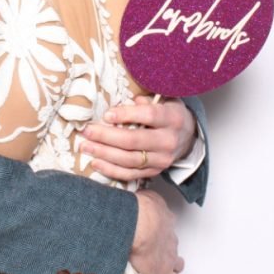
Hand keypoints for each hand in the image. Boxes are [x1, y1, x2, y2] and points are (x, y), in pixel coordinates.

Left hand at [80, 96, 195, 181]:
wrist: (188, 138)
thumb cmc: (169, 113)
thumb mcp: (165, 99)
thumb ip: (146, 99)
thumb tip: (125, 101)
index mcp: (172, 118)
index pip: (148, 116)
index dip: (126, 115)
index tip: (106, 114)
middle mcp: (168, 141)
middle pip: (134, 141)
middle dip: (107, 136)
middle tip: (87, 131)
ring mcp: (162, 160)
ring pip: (129, 160)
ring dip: (104, 154)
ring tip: (85, 146)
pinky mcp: (154, 172)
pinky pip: (130, 175)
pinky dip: (111, 170)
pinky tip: (95, 163)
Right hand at [130, 189, 183, 273]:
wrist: (138, 224)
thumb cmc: (138, 209)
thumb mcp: (144, 196)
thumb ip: (146, 199)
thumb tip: (141, 197)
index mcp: (165, 219)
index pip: (167, 225)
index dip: (161, 230)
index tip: (155, 231)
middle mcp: (171, 237)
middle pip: (173, 244)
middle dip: (167, 247)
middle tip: (156, 250)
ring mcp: (170, 255)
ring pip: (177, 262)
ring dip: (173, 265)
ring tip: (165, 268)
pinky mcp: (165, 272)